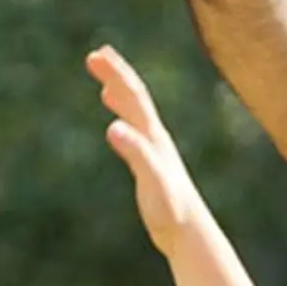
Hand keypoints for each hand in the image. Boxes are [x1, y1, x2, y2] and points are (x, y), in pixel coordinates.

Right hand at [86, 45, 203, 256]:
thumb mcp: (151, 180)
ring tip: (105, 81)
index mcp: (154, 137)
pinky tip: (117, 122)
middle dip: (117, 75)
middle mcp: (157, 139)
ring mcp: (155, 151)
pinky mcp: (152, 165)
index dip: (116, 75)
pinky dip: (123, 120)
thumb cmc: (171, 209)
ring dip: (120, 93)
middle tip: (96, 53)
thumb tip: (112, 126)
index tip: (98, 54)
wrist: (190, 232)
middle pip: (137, 98)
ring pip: (136, 114)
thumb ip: (136, 153)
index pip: (135, 98)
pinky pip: (135, 134)